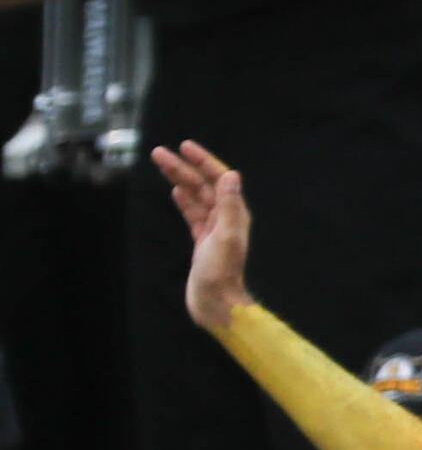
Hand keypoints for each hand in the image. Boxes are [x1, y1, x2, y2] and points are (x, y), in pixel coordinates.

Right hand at [153, 140, 253, 327]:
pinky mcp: (203, 241)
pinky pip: (194, 214)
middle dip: (183, 167)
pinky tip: (177, 191)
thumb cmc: (221, 272)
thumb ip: (228, 206)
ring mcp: (214, 230)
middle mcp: (226, 219)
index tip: (185, 146)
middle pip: (203, 185)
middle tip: (159, 152)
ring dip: (179, 179)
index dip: (203, 161)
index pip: (219, 179)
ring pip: (195, 197)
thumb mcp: (225, 236)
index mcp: (235, 215)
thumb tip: (231, 176)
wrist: (215, 302)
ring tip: (161, 164)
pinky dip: (185, 201)